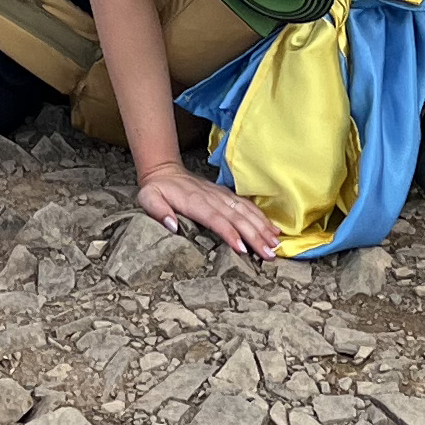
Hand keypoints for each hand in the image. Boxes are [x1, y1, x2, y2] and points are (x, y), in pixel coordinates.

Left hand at [136, 158, 280, 260]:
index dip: (230, 233)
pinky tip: (273, 229)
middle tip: (269, 253)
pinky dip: (261, 217)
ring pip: (246, 211)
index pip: (216, 219)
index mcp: (194, 202)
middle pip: (237, 217)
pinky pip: (247, 206)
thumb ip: (158, 211)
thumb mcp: (148, 198)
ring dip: (262, 228)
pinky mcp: (226, 195)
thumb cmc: (157, 189)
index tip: (243, 249)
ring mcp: (221, 196)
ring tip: (276, 245)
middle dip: (255, 235)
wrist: (165, 170)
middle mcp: (212, 198)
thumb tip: (172, 225)